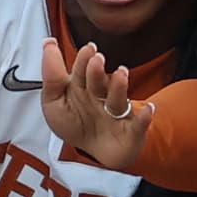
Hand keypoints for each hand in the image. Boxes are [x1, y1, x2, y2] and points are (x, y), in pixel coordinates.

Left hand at [39, 38, 143, 172]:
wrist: (97, 152)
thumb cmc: (77, 125)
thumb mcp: (54, 104)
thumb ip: (52, 76)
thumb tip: (49, 44)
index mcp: (83, 87)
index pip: (82, 71)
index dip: (83, 59)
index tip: (87, 49)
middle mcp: (102, 97)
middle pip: (99, 83)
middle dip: (96, 71)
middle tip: (96, 59)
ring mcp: (117, 114)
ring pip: (118, 100)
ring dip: (119, 87)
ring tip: (120, 75)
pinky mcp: (131, 132)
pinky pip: (139, 124)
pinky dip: (144, 117)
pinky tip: (148, 110)